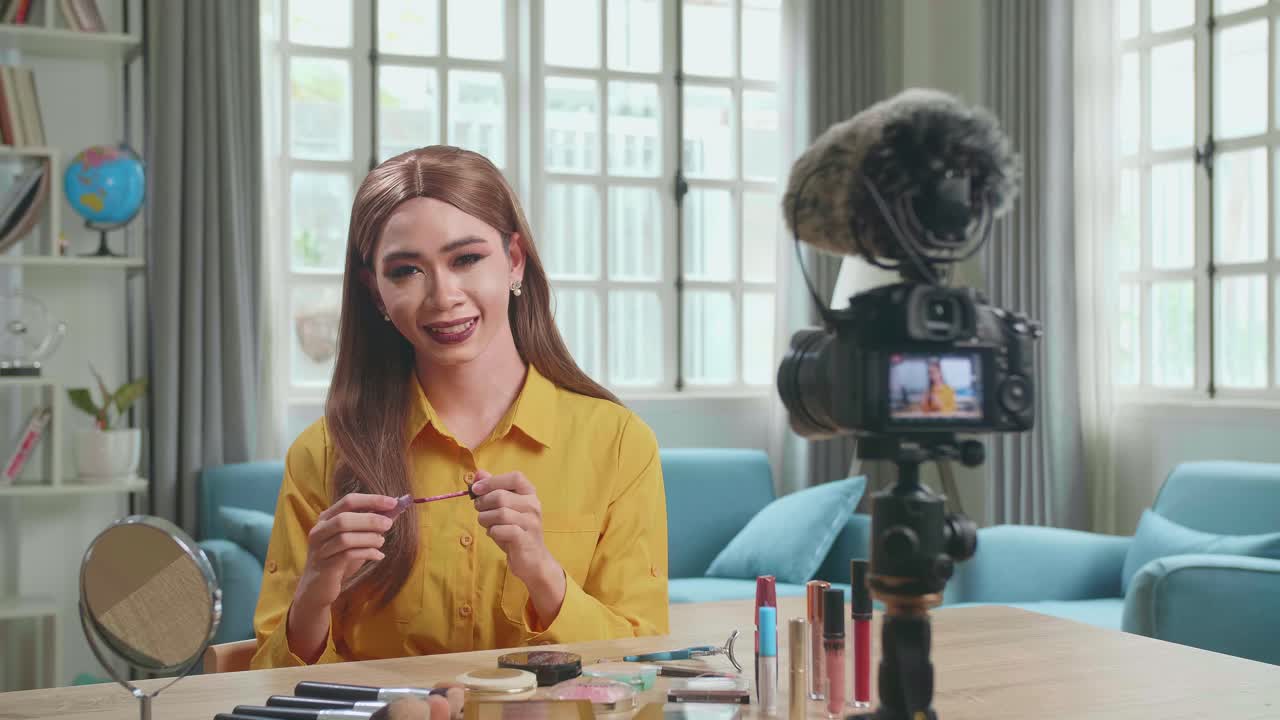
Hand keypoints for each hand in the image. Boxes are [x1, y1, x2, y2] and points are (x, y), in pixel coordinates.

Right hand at [295, 493, 395, 607]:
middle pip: (344, 519)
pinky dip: (367, 553)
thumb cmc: (339, 559)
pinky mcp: (325, 566)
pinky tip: (379, 556)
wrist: (318, 588)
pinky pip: (348, 556)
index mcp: (327, 518)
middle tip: (389, 524)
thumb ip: (371, 524)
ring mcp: (320, 549)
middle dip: (370, 520)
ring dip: (369, 538)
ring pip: (345, 538)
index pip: (349, 501)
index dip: (372, 500)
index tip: (393, 502)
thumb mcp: (356, 538)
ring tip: (381, 542)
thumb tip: (395, 510)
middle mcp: (319, 531)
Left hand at [472, 470, 566, 622]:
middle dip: (483, 504)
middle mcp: (533, 505)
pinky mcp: (524, 539)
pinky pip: (499, 530)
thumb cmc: (516, 531)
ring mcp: (531, 522)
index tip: (476, 488)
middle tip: (480, 511)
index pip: (515, 477)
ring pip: (499, 514)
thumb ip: (493, 489)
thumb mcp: (505, 508)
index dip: (493, 480)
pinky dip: (492, 532)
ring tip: (488, 524)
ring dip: (485, 519)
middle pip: (501, 496)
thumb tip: (478, 473)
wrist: (533, 560)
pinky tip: (495, 534)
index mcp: (530, 494)